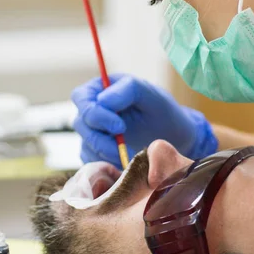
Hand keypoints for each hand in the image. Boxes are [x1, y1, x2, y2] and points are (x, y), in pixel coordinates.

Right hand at [72, 74, 217, 168]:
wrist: (172, 137)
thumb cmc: (160, 110)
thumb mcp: (148, 94)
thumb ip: (126, 90)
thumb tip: (102, 101)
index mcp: (99, 89)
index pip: (81, 98)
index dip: (96, 114)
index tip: (119, 127)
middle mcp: (91, 109)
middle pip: (81, 124)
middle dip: (102, 139)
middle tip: (126, 149)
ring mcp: (91, 132)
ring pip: (86, 145)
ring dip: (107, 154)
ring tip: (131, 157)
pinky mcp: (95, 152)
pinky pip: (92, 161)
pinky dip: (107, 165)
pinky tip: (125, 164)